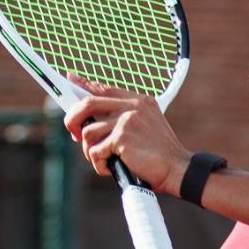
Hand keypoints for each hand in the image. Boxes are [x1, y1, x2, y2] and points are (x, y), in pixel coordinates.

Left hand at [62, 77, 191, 193]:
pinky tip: (112, 168)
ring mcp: (127, 121)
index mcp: (140, 101)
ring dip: (91, 151)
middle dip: (73, 119)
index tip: (71, 79)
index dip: (85, 84)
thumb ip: (123, 119)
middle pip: (88, 104)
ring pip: (89, 132)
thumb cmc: (159, 153)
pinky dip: (99, 164)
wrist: (177, 168)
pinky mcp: (122, 138)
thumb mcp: (145, 127)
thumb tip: (89, 121)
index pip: (106, 89)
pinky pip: (95, 151)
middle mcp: (133, 106)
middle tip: (74, 133)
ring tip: (105, 160)